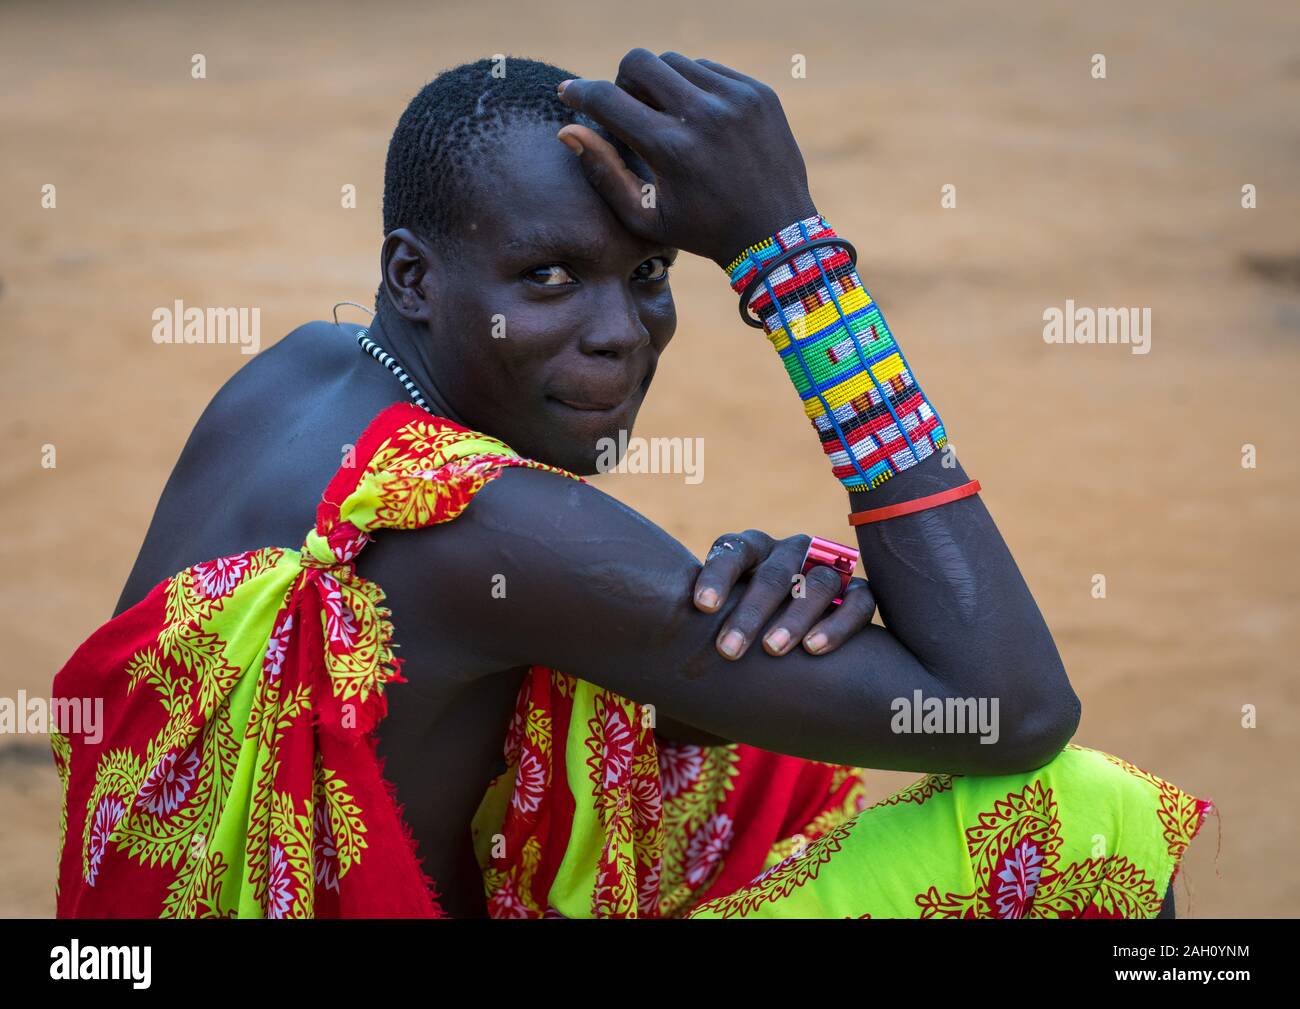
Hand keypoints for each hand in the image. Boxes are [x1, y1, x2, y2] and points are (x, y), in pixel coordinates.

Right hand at [555, 49, 817, 266]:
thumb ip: (604, 173)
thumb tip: (567, 131)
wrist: (776, 233)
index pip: (609, 99)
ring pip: (675, 62)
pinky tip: (698, 118)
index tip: (569, 93)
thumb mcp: (645, 216)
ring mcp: (735, 99)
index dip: (581, 92)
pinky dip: (694, 87)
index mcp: (672, 149)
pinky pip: (709, 69)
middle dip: (624, 80)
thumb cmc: (701, 230)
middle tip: (629, 108)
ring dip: (661, 84)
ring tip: (667, 118)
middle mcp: (704, 116)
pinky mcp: (758, 92)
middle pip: (640, 62)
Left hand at [694, 530, 875, 659]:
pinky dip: (837, 625)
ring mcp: (829, 567)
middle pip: (774, 573)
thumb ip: (708, 613)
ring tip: (773, 649)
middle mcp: (792, 551)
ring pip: (820, 583)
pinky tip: (813, 649)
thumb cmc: (746, 620)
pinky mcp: (859, 591)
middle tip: (728, 650)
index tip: (702, 607)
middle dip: (750, 613)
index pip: (733, 550)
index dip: (718, 576)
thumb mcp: (725, 609)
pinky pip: (859, 602)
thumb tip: (665, 645)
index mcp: (754, 549)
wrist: (804, 627)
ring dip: (794, 616)